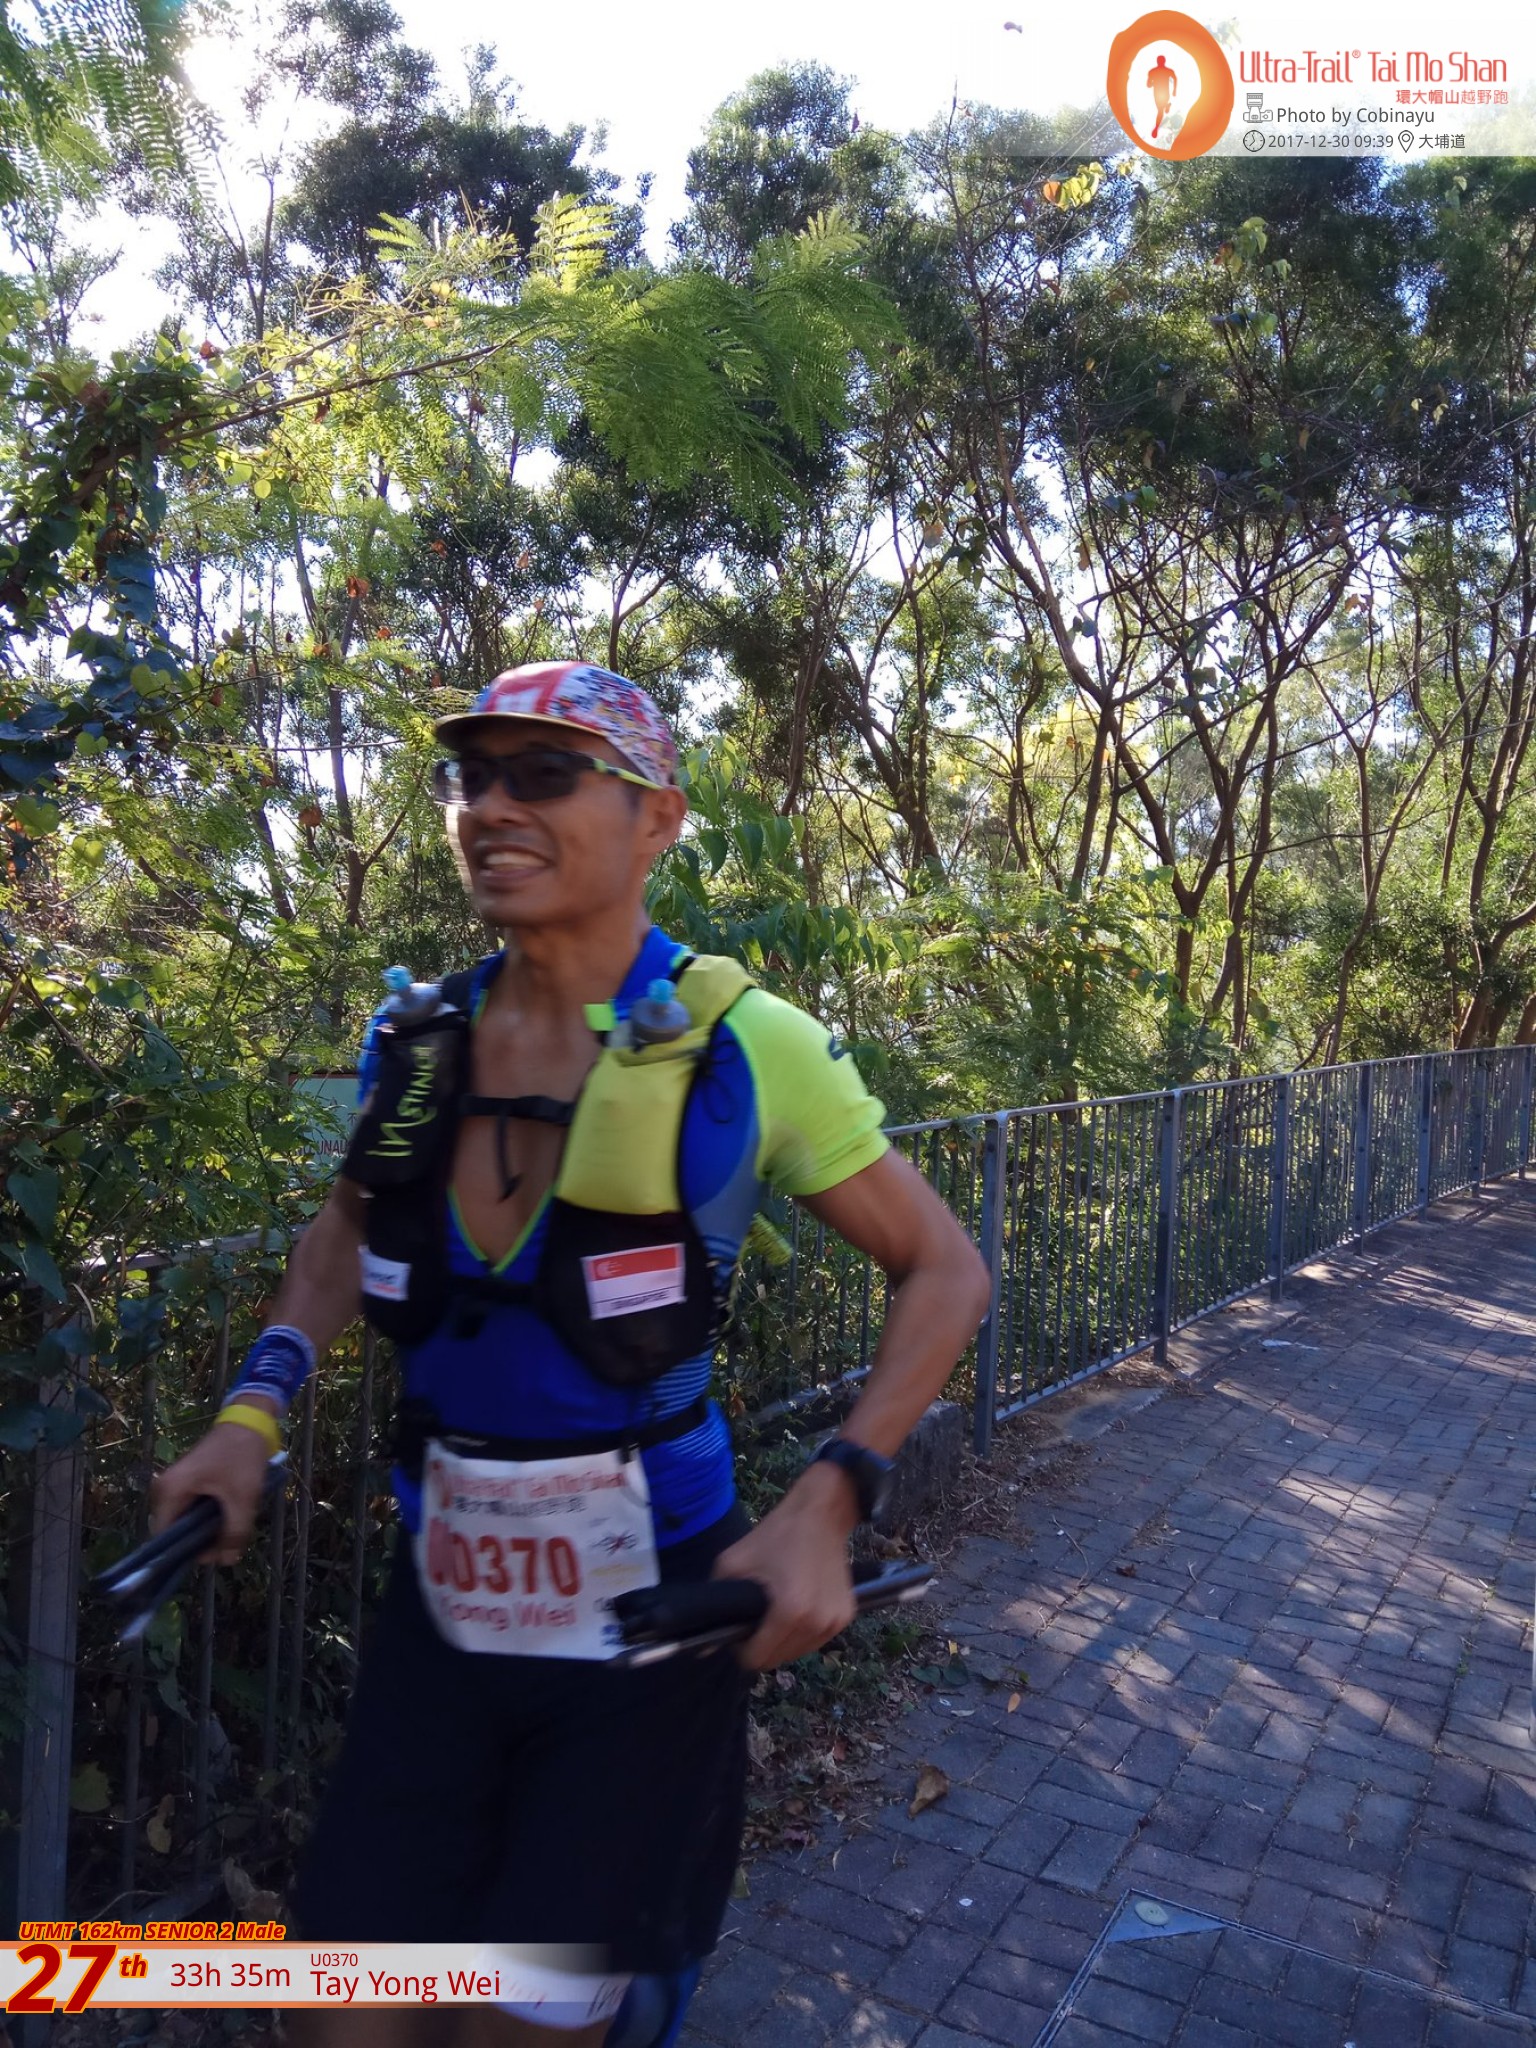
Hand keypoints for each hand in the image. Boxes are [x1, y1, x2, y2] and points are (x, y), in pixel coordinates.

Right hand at [148, 1412, 275, 1565]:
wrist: (250, 1421)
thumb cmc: (241, 1456)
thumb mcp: (242, 1498)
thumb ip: (234, 1533)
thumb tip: (226, 1561)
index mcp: (169, 1492)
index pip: (164, 1538)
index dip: (186, 1553)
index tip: (212, 1556)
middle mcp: (165, 1490)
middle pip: (176, 1532)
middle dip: (202, 1542)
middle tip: (228, 1543)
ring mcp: (176, 1487)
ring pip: (188, 1523)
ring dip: (208, 1530)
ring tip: (232, 1527)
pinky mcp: (189, 1484)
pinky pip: (194, 1511)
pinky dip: (210, 1517)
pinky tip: (230, 1516)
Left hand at [711, 1462, 858, 1669]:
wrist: (822, 1515)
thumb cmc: (776, 1535)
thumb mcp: (734, 1562)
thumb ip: (717, 1603)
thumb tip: (703, 1643)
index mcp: (790, 1611)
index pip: (758, 1659)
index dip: (741, 1648)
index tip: (739, 1629)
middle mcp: (817, 1623)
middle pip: (777, 1660)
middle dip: (761, 1646)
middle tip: (755, 1619)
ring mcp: (835, 1622)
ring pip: (797, 1653)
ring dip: (782, 1642)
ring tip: (775, 1612)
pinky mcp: (846, 1617)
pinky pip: (815, 1640)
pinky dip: (802, 1633)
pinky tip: (795, 1609)